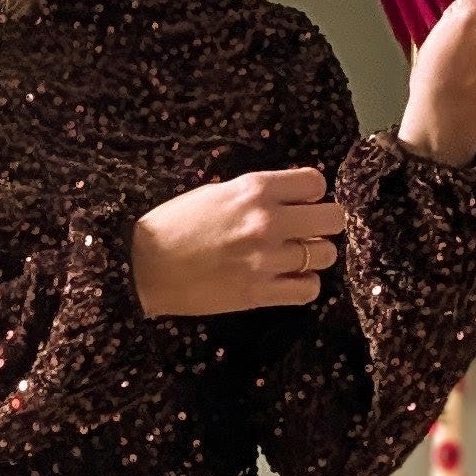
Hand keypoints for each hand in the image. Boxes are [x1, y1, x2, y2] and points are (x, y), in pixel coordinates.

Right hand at [131, 165, 344, 315]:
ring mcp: (266, 259)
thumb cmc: (172, 225)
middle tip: (308, 232)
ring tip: (294, 258)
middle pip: (333, 218)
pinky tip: (288, 281)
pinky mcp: (260, 293)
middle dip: (324, 224)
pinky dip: (304, 285)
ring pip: (326, 255)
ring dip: (314, 256)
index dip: (312, 194)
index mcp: (254, 189)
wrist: (142, 266)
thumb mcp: (215, 193)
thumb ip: (254, 195)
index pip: (315, 183)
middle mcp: (267, 221)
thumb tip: (286, 201)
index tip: (300, 204)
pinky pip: (309, 289)